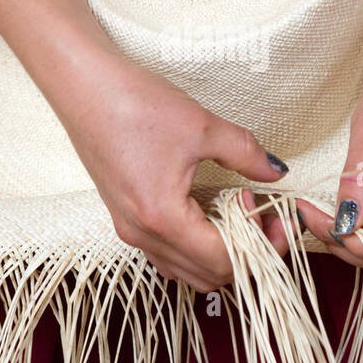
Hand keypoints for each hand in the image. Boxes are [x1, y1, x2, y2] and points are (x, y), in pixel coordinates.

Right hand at [56, 54, 289, 291]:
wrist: (83, 87)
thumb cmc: (135, 104)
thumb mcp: (202, 126)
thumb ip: (245, 154)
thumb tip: (275, 172)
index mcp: (162, 218)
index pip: (223, 260)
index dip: (260, 244)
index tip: (279, 218)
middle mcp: (142, 234)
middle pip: (206, 275)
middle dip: (247, 254)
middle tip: (269, 219)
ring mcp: (129, 229)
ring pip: (185, 270)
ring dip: (220, 254)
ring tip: (243, 218)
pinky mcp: (124, 218)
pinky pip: (166, 253)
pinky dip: (195, 247)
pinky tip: (211, 214)